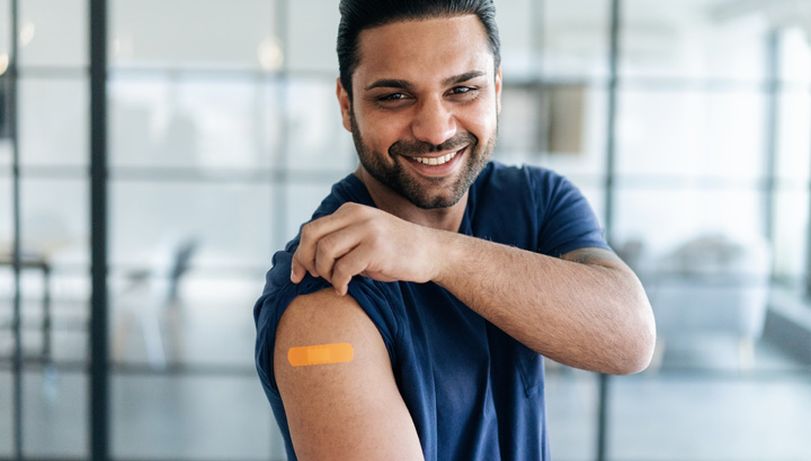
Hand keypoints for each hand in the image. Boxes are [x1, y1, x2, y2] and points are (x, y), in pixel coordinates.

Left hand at [290, 202, 440, 294]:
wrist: (432, 252)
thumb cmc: (395, 252)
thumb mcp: (364, 238)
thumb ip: (340, 241)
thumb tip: (305, 259)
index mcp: (350, 211)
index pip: (311, 229)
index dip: (299, 253)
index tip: (298, 274)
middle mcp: (357, 215)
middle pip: (312, 236)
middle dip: (305, 261)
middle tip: (313, 278)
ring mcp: (367, 229)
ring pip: (325, 251)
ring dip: (324, 272)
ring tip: (336, 282)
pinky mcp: (376, 247)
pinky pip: (343, 268)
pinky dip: (339, 283)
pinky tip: (345, 289)